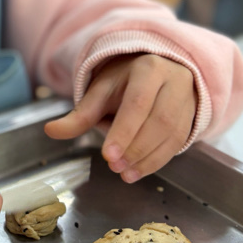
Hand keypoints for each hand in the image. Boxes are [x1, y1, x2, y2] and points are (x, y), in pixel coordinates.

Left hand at [44, 54, 196, 182]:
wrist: (156, 72)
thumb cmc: (124, 83)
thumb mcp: (100, 92)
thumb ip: (79, 115)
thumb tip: (50, 131)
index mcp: (148, 69)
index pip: (138, 102)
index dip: (124, 131)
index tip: (108, 155)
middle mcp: (173, 81)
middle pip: (159, 119)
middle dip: (136, 148)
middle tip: (115, 167)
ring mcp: (187, 99)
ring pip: (172, 133)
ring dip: (148, 159)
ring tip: (125, 174)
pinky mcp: (192, 116)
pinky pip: (179, 142)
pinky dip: (159, 160)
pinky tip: (140, 171)